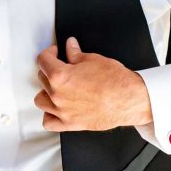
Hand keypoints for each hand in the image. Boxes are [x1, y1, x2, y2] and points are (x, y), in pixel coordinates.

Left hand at [34, 37, 152, 131]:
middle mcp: (58, 95)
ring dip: (47, 91)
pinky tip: (55, 108)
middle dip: (51, 69)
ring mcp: (62, 111)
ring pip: (40, 100)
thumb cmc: (115, 81)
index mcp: (61, 76)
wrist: (129, 99)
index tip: (55, 51)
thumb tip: (70, 47)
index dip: (49, 52)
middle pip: (42, 78)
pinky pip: (48, 122)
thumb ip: (75, 54)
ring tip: (57, 86)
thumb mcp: (93, 60)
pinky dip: (49, 115)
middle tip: (63, 66)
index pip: (43, 60)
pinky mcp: (70, 124)